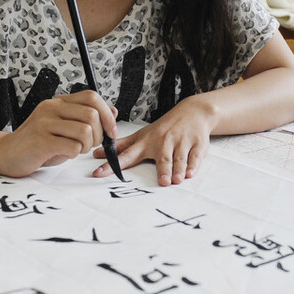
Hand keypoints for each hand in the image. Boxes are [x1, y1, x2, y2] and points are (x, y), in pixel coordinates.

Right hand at [0, 90, 117, 176]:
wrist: (4, 153)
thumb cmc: (37, 143)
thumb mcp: (64, 127)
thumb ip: (85, 118)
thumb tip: (113, 111)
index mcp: (58, 102)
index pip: (92, 97)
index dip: (107, 114)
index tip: (110, 131)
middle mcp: (51, 108)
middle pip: (92, 114)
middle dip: (98, 134)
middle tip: (88, 145)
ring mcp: (44, 123)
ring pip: (85, 130)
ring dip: (86, 146)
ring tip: (74, 149)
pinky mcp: (40, 140)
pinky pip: (72, 146)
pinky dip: (74, 154)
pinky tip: (63, 154)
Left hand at [94, 98, 214, 185]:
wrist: (192, 112)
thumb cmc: (164, 128)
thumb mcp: (141, 135)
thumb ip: (121, 146)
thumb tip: (97, 153)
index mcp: (147, 142)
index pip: (127, 155)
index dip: (113, 165)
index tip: (99, 173)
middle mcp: (163, 142)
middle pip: (161, 158)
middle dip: (161, 169)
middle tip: (161, 182)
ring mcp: (181, 142)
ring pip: (179, 158)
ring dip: (177, 169)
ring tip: (175, 180)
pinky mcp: (196, 144)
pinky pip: (195, 156)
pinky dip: (193, 165)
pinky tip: (190, 173)